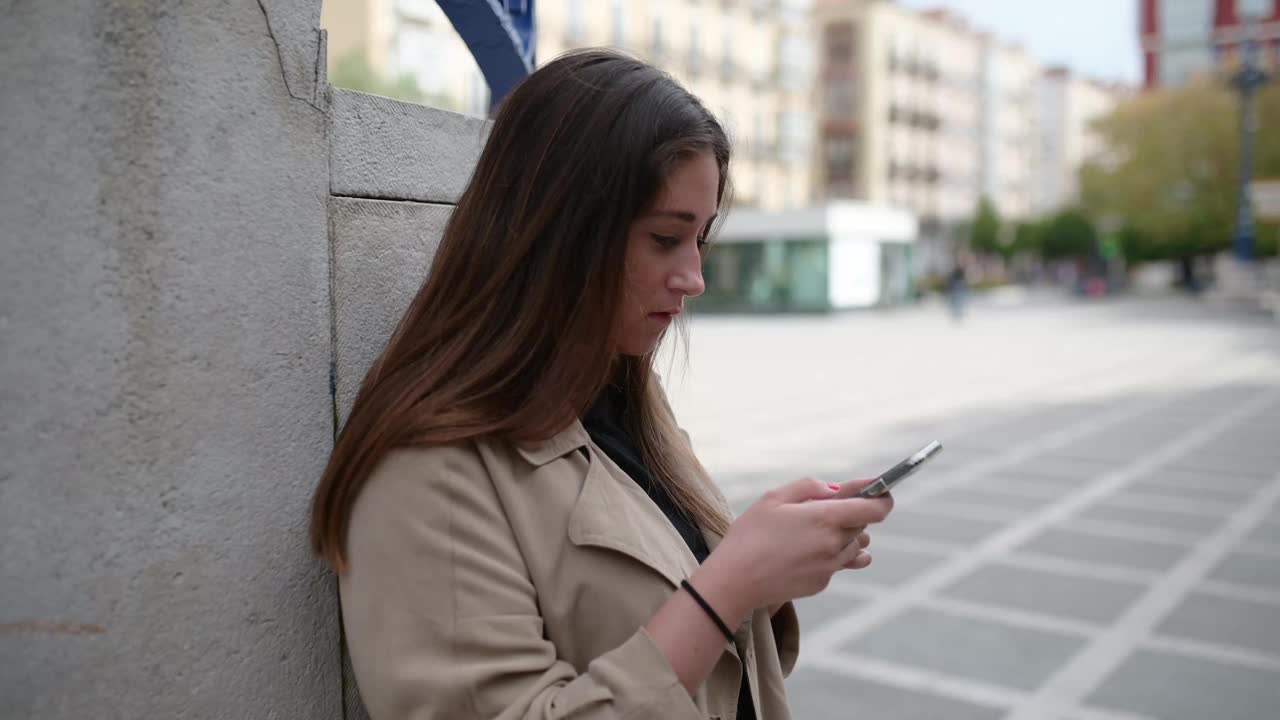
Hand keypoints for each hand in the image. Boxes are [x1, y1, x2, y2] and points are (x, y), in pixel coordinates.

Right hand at [699, 477, 892, 615]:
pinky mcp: (822, 584)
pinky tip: (802, 552)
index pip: (876, 509)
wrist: (735, 581)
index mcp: (825, 519)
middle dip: (852, 514)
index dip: (881, 498)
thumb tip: (836, 491)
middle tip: (823, 509)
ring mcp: (830, 567)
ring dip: (844, 536)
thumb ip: (810, 487)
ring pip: (855, 547)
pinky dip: (829, 554)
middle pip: (864, 526)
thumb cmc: (750, 535)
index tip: (877, 491)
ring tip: (814, 531)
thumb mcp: (774, 498)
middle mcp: (834, 545)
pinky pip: (838, 564)